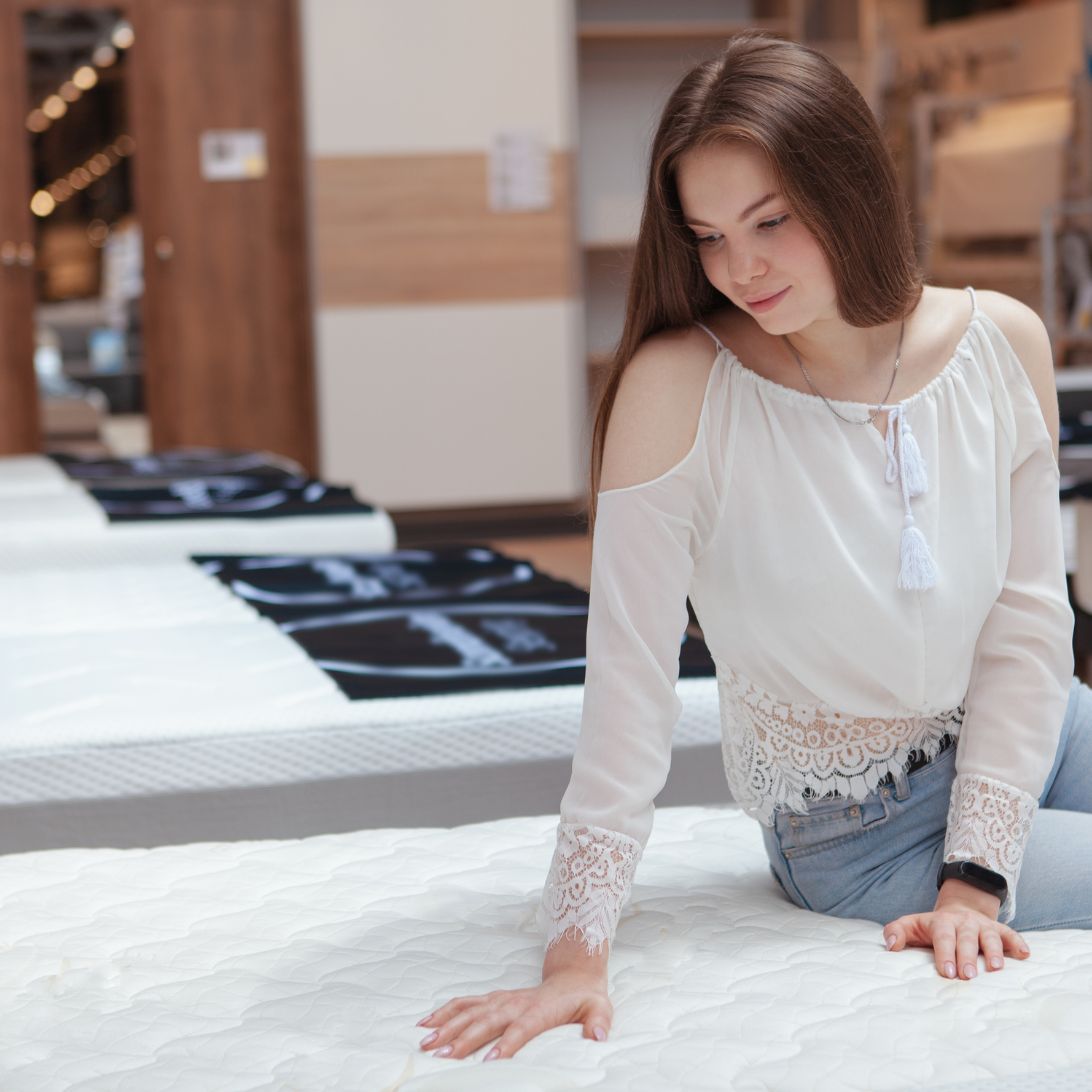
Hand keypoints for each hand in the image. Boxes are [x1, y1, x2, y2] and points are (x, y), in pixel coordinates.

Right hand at [417, 968, 611, 1061]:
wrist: (574, 977)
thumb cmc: (586, 998)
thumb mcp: (599, 1009)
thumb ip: (599, 1022)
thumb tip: (598, 1036)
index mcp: (539, 1009)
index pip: (520, 1028)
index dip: (506, 1044)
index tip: (490, 1062)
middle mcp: (515, 1002)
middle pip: (486, 1020)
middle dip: (463, 1038)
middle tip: (442, 1056)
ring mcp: (501, 999)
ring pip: (470, 1010)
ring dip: (447, 1025)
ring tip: (426, 1042)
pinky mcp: (493, 998)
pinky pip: (465, 1003)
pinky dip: (445, 1011)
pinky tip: (427, 1023)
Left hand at [882, 880, 1029, 979]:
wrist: (958, 909)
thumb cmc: (932, 926)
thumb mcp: (911, 925)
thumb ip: (896, 932)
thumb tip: (889, 946)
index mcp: (941, 922)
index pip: (942, 936)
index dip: (945, 953)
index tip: (947, 972)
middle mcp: (963, 922)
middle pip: (966, 938)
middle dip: (967, 956)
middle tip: (968, 976)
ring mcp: (982, 925)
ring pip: (989, 936)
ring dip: (994, 951)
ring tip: (996, 968)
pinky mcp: (998, 929)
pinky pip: (1010, 934)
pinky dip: (1017, 942)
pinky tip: (1025, 954)